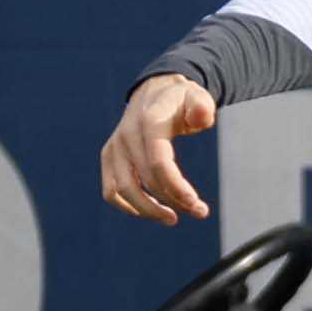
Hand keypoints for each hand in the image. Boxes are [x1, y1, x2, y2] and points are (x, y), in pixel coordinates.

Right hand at [101, 75, 217, 224]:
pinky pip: (110, 191)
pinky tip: (150, 211)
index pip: (159, 161)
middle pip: (146, 180)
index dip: (176, 187)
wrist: (154, 92)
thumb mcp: (197, 97)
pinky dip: (128, 206)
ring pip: (124, 190)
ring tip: (173, 218)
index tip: (196, 204)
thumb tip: (200, 117)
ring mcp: (115, 146)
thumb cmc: (181, 101)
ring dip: (149, 210)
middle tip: (199, 212)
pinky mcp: (108, 157)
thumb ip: (202, 106)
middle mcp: (127, 134)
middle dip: (174, 201)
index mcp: (149, 121)